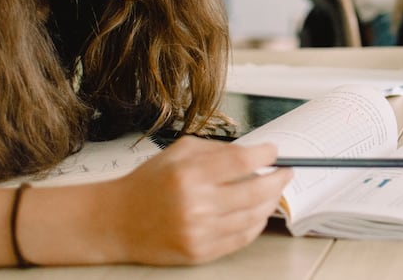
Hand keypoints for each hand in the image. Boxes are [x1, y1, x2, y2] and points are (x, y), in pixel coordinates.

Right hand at [105, 139, 290, 264]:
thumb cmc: (148, 184)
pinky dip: (256, 224)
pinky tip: (258, 213)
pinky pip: (241, 239)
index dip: (266, 155)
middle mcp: (195, 204)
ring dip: (270, 202)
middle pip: (256, 190)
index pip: (242, 161)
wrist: (116, 221)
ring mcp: (198, 232)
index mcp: (189, 174)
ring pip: (253, 216)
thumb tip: (255, 154)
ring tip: (273, 191)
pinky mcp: (199, 253)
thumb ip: (217, 150)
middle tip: (286, 172)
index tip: (274, 152)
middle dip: (278, 179)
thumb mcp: (178, 152)